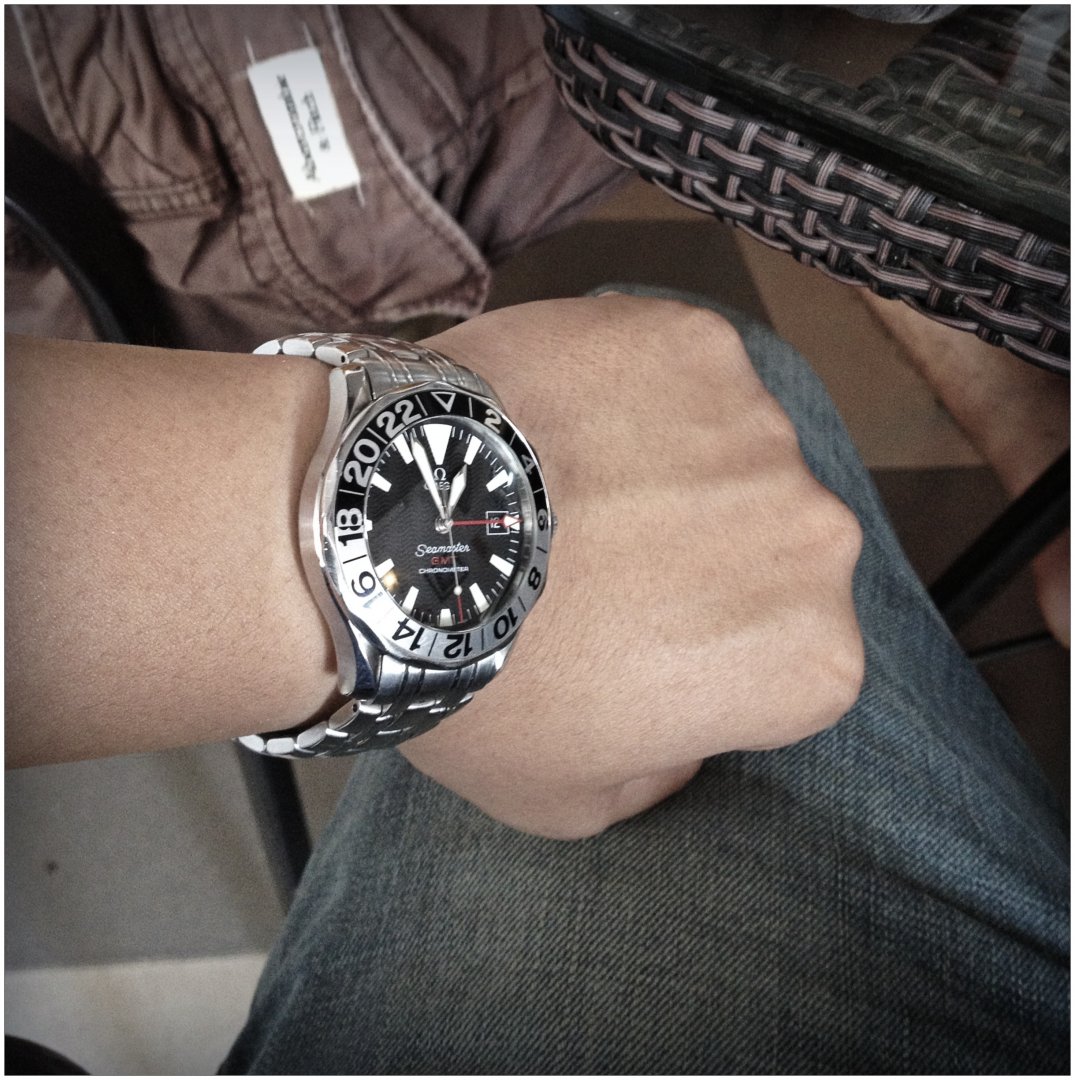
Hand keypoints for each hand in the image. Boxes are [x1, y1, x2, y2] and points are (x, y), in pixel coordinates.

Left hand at [401, 295, 863, 839]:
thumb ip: (663, 775)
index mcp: (810, 657)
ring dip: (671, 470)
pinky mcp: (692, 338)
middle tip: (601, 559)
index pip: (785, 660)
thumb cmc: (481, 691)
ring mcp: (759, 422)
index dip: (705, 658)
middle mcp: (818, 534)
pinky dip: (628, 391)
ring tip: (570, 485)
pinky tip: (558, 419)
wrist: (387, 545)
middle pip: (769, 549)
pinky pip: (676, 371)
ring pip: (730, 452)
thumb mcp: (575, 802)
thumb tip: (684, 732)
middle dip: (703, 559)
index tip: (633, 646)